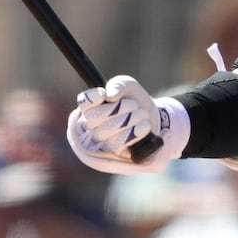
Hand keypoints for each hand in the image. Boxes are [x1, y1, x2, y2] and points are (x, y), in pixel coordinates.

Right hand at [67, 75, 182, 174]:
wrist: (154, 118)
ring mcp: (101, 141)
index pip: (83, 104)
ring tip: (142, 114)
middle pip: (93, 118)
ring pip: (108, 131)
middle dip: (118, 108)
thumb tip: (110, 95)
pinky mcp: (115, 153)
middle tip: (133, 105)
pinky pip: (119, 143)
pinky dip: (136, 132)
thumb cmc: (135, 100)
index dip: (90, 99)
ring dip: (131, 119)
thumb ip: (118, 84)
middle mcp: (91, 126)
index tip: (103, 94)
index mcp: (91, 108)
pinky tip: (143, 126)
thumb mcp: (129, 86)